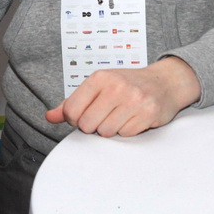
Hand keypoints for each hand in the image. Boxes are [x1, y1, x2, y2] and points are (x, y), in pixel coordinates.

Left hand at [44, 57, 200, 137]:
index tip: (86, 114)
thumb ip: (72, 103)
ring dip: (111, 129)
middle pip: (87, 125)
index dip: (75, 119)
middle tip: (105, 116)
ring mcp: (134, 99)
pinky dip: (128, 131)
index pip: (71, 111)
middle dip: (94, 126)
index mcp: (100, 78)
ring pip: (106, 132)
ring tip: (120, 116)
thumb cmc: (127, 85)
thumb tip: (49, 117)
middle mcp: (116, 86)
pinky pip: (126, 135)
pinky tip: (133, 118)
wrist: (164, 82)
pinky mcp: (148, 113)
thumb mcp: (98, 86)